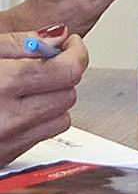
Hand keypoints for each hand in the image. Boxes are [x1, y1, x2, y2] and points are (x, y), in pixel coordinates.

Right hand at [0, 32, 87, 168]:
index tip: (71, 44)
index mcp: (3, 84)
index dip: (76, 52)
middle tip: (46, 63)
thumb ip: (19, 42)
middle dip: (62, 75)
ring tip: (30, 87)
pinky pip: (43, 137)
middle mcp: (10, 117)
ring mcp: (10, 141)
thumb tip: (56, 37)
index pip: (67, 70)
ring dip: (53, 99)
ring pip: (62, 118)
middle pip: (69, 94)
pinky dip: (39, 120)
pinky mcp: (8, 157)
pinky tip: (19, 107)